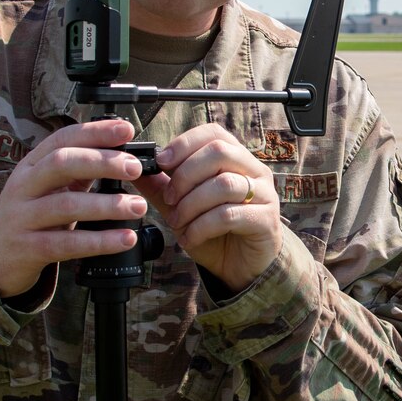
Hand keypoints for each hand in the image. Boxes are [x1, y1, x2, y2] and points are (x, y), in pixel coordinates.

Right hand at [0, 117, 148, 296]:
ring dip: (107, 205)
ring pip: (66, 205)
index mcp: (31, 165)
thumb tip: (122, 153)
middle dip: (101, 162)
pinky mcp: (28, 249)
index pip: (62, 139)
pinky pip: (67, 243)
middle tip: (134, 168)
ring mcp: (22, 217)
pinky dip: (100, 242)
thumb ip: (79, 171)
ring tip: (138, 207)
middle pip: (61, 164)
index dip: (95, 132)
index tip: (126, 130)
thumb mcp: (49, 188)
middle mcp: (23, 186)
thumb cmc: (32, 216)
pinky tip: (125, 239)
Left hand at [136, 123, 280, 293]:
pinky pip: (229, 215)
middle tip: (169, 198)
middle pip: (219, 152)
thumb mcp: (183, 208)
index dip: (184, 143)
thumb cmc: (216, 233)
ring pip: (224, 184)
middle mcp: (254, 171)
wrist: (241, 267)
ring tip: (177, 222)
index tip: (161, 162)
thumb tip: (136, 169)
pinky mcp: (266, 220)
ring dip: (191, 204)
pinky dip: (201, 227)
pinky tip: (190, 238)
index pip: (213, 133)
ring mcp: (264, 195)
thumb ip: (162, 188)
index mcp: (235, 159)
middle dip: (185, 175)